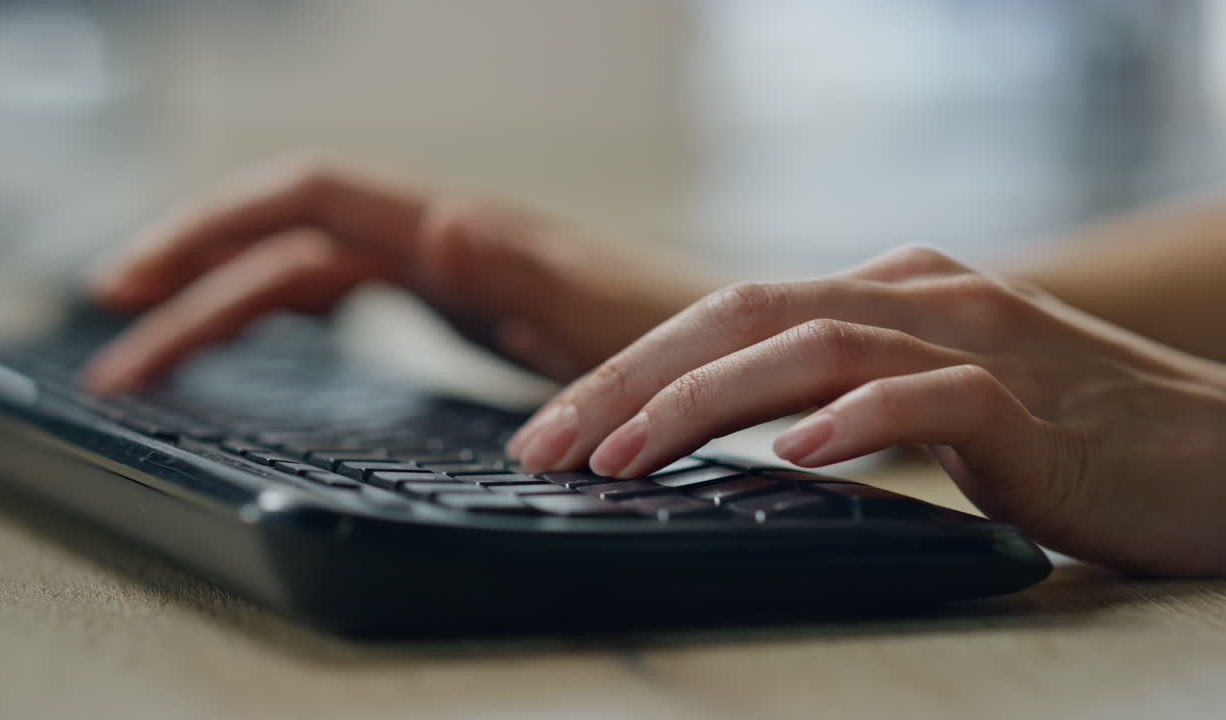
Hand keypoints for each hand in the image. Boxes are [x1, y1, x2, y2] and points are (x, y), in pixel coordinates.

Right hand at [84, 155, 717, 390]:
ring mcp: (440, 266)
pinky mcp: (450, 300)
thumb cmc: (666, 336)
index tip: (139, 284)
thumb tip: (439, 227)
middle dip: (193, 276)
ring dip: (224, 302)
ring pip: (304, 265)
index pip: (310, 199)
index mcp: (457, 230)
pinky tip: (254, 337)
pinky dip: (279, 314)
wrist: (716, 353)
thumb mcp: (594, 309)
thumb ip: (519, 267)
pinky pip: (340, 293)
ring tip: (154, 349)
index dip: (214, 229)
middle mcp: (437, 236)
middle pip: (285, 237)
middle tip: (115, 339)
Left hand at [508, 246, 1225, 576]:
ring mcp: (975, 339)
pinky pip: (931, 399)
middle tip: (545, 446)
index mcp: (882, 293)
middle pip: (740, 314)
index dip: (625, 371)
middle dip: (626, 381)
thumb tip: (730, 440)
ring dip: (704, 402)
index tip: (550, 432)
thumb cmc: (1068, 436)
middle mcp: (916, 294)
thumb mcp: (928, 400)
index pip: (725, 317)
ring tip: (625, 459)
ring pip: (812, 345)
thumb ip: (840, 399)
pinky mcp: (1032, 404)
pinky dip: (857, 421)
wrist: (1220, 455)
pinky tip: (797, 457)